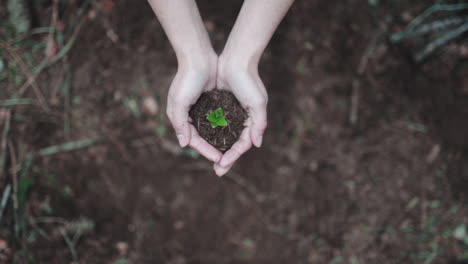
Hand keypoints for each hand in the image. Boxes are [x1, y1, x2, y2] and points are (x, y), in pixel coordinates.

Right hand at [166, 52, 222, 162]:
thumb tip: (183, 144)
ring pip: (212, 132)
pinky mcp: (213, 102)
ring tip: (231, 152)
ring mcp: (202, 109)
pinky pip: (219, 120)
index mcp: (181, 118)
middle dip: (212, 151)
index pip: (194, 140)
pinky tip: (235, 135)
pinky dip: (225, 129)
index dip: (206, 150)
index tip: (219, 159)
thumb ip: (180, 123)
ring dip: (220, 142)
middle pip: (203, 139)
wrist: (198, 57)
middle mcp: (191, 116)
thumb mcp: (179, 102)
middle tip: (225, 163)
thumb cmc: (186, 78)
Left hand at [213, 54, 267, 175]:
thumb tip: (257, 144)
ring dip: (218, 149)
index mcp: (251, 121)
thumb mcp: (257, 103)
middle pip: (233, 144)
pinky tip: (204, 142)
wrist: (237, 59)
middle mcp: (241, 119)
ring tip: (211, 160)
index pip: (242, 144)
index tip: (222, 165)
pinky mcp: (220, 105)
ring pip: (223, 136)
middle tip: (218, 172)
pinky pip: (215, 124)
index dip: (233, 156)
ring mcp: (230, 113)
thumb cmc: (249, 80)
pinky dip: (211, 134)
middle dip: (227, 158)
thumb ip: (259, 123)